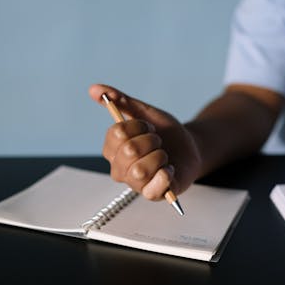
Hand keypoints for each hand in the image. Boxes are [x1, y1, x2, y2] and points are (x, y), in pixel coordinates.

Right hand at [89, 84, 201, 199]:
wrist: (190, 146)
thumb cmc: (164, 133)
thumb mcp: (144, 112)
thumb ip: (120, 100)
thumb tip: (94, 89)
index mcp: (113, 149)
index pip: (116, 133)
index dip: (138, 126)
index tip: (149, 126)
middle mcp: (120, 169)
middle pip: (128, 151)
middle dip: (151, 140)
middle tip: (159, 141)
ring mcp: (136, 184)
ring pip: (139, 171)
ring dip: (159, 156)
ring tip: (164, 155)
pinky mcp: (153, 195)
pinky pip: (152, 190)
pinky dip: (165, 176)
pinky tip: (169, 169)